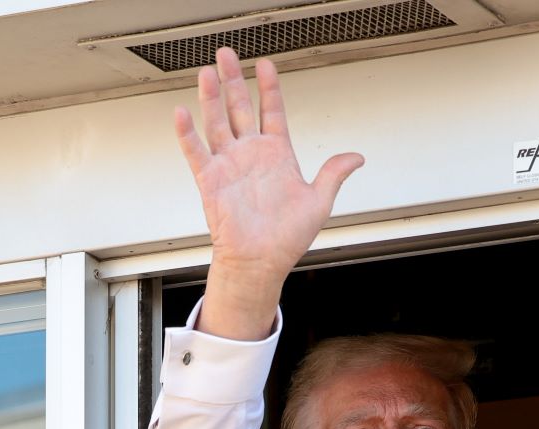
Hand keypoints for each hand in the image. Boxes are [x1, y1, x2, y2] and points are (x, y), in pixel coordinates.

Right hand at [174, 49, 363, 339]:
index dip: (270, 88)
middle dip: (234, 80)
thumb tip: (356, 157)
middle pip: (240, 107)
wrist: (261, 263)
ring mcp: (230, 166)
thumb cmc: (286, 239)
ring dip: (211, 97)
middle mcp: (251, 155)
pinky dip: (188, 134)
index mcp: (277, 155)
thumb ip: (333, 174)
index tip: (266, 66)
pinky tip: (182, 113)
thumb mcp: (319, 202)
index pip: (272, 111)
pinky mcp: (211, 181)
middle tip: (227, 55)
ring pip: (217, 122)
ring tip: (207, 73)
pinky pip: (196, 153)